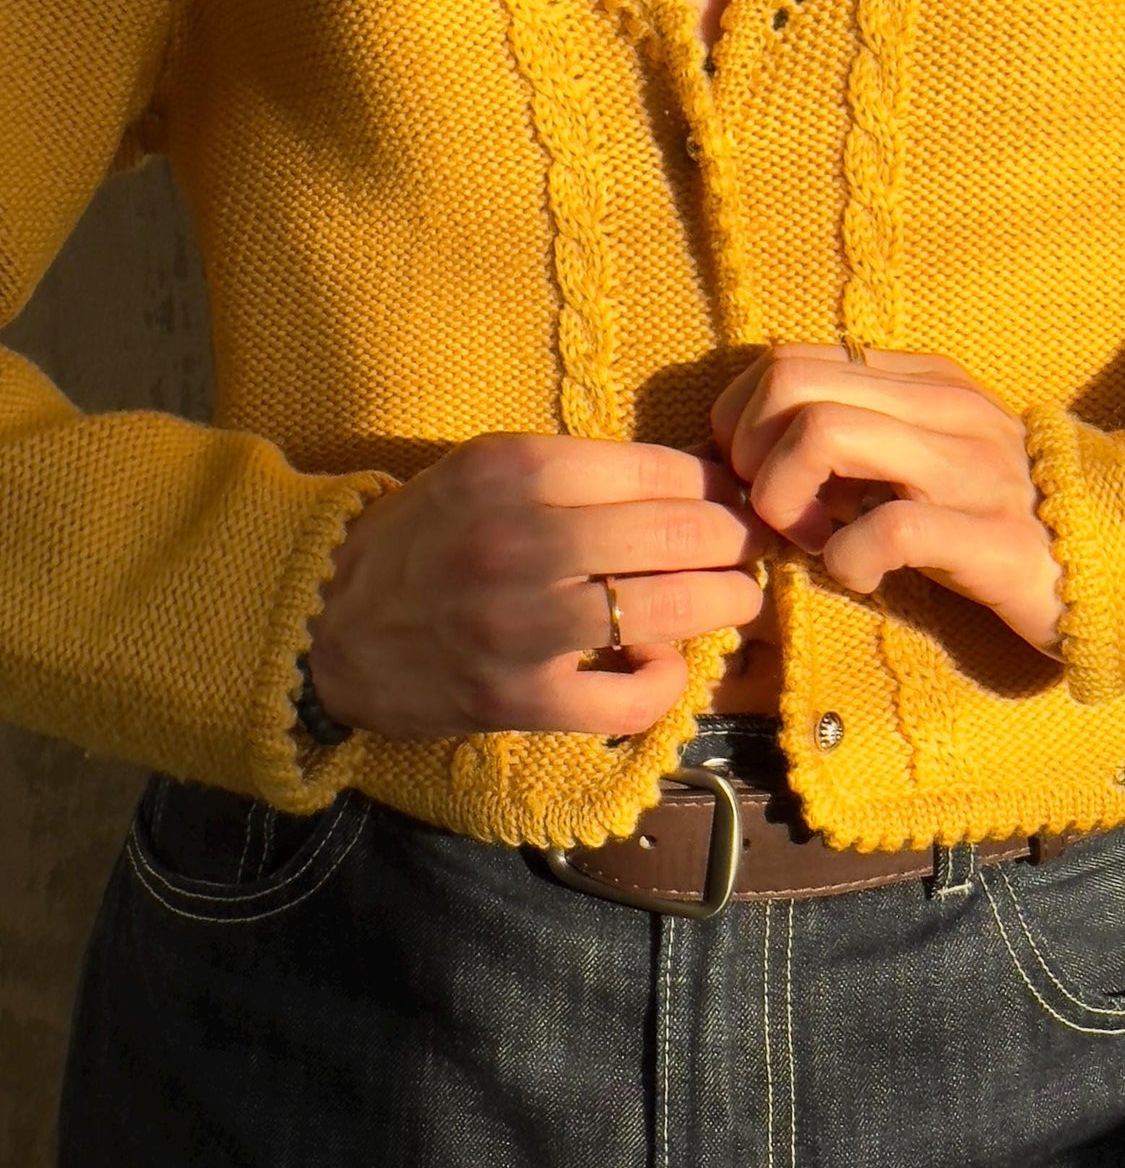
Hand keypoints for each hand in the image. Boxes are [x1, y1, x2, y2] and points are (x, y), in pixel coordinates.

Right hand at [305, 435, 766, 740]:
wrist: (327, 621)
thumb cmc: (425, 536)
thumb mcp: (486, 471)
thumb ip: (576, 472)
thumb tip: (692, 479)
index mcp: (516, 469)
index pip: (659, 468)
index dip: (716, 484)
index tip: (737, 495)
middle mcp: (522, 539)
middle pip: (678, 531)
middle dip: (736, 537)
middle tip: (754, 543)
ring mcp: (521, 624)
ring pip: (669, 606)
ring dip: (726, 601)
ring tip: (740, 597)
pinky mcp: (518, 698)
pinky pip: (629, 697)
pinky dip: (666, 682)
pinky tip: (665, 665)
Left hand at [710, 343, 1063, 660]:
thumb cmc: (1006, 518)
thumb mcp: (932, 457)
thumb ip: (864, 439)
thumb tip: (766, 451)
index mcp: (922, 382)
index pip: (788, 358)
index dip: (744, 420)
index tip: (759, 478)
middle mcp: (942, 409)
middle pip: (790, 385)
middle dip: (752, 456)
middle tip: (776, 515)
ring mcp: (969, 468)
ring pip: (824, 435)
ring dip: (787, 501)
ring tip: (813, 541)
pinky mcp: (991, 537)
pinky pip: (888, 529)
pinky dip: (848, 561)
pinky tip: (862, 579)